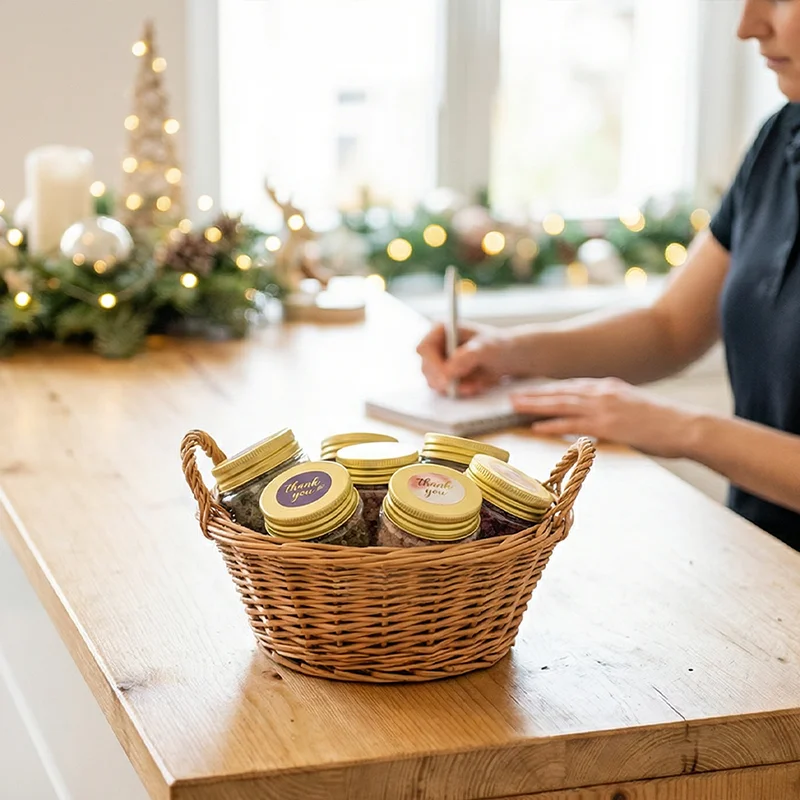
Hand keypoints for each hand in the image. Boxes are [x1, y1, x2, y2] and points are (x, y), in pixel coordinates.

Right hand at [416, 322, 516, 396]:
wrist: (506, 358)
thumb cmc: (497, 345)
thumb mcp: (486, 347)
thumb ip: (467, 357)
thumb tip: (448, 370)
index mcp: (441, 330)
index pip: (425, 348)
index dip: (433, 364)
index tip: (447, 378)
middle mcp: (436, 346)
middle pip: (426, 368)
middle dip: (445, 380)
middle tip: (466, 386)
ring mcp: (438, 363)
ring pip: (434, 382)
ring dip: (455, 387)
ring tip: (476, 383)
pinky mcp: (444, 378)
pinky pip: (445, 391)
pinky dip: (460, 391)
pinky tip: (475, 385)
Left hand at [510, 378, 699, 458]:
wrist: (688, 427)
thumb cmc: (665, 424)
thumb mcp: (634, 409)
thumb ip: (613, 411)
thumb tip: (597, 420)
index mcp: (609, 387)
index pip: (572, 386)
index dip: (549, 389)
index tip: (530, 389)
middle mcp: (604, 392)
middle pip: (560, 391)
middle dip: (534, 393)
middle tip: (511, 394)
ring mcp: (605, 407)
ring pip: (561, 404)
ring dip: (535, 405)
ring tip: (514, 406)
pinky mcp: (608, 425)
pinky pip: (572, 424)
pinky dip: (551, 424)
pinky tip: (535, 426)